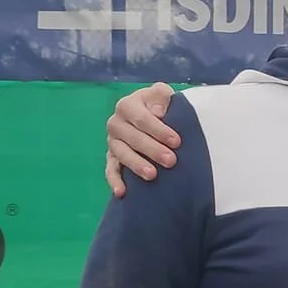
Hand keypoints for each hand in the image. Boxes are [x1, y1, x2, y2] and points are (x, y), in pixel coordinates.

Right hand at [106, 82, 178, 196]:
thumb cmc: (160, 105)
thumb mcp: (162, 94)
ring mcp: (112, 142)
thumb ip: (161, 96)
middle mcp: (116, 123)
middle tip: (171, 161)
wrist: (151, 115)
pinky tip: (121, 192)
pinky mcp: (111, 158)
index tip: (176, 142)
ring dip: (136, 165)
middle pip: (133, 138)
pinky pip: (110, 170)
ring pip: (121, 154)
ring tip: (152, 175)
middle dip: (152, 150)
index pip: (142, 118)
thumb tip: (158, 111)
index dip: (159, 130)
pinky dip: (114, 181)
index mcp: (127, 105)